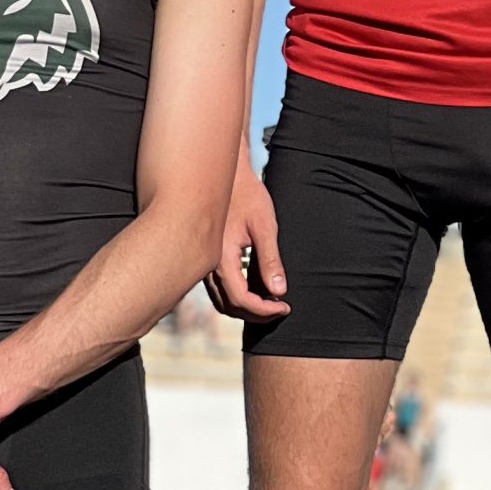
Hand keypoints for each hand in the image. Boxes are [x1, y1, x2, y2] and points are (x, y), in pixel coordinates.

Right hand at [206, 145, 290, 321]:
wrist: (224, 176)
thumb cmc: (247, 195)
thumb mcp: (264, 226)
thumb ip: (270, 260)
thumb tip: (279, 291)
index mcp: (221, 258)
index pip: (241, 299)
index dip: (264, 310)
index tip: (285, 307)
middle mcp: (208, 265)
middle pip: (229, 306)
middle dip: (256, 314)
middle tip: (281, 308)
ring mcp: (205, 264)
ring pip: (222, 300)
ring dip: (246, 307)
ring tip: (272, 302)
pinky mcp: (208, 259)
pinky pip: (219, 288)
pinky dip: (238, 296)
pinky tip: (257, 288)